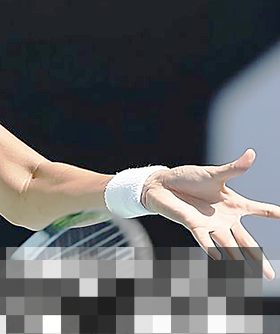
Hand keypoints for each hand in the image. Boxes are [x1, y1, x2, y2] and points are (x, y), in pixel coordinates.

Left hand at [141, 149, 279, 279]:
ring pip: (228, 246)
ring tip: (251, 275)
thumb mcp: (215, 174)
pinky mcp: (193, 225)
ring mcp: (209, 224)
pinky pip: (204, 239)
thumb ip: (234, 169)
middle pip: (246, 241)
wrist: (163, 184)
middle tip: (271, 276)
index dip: (274, 214)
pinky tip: (219, 259)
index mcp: (233, 204)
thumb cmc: (189, 179)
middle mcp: (224, 219)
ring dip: (239, 260)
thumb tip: (252, 153)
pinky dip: (211, 248)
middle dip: (259, 259)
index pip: (261, 210)